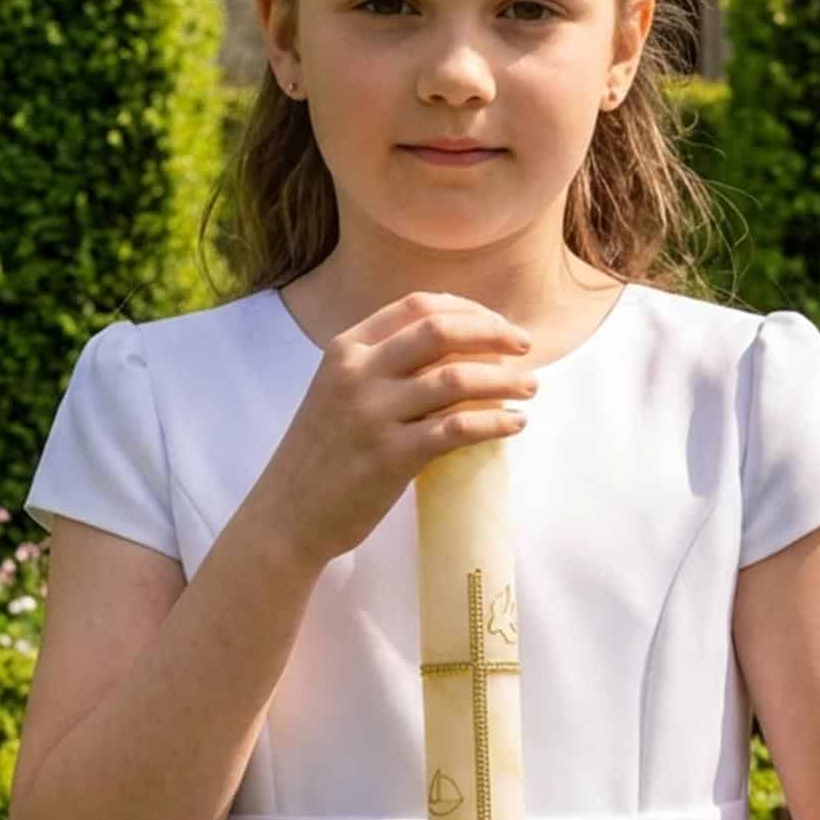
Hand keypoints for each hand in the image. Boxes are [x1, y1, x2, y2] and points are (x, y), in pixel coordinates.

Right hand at [251, 289, 538, 569]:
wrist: (288, 513)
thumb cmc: (323, 453)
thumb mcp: (339, 390)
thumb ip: (383, 364)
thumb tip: (455, 347)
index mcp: (347, 349)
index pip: (418, 306)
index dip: (468, 309)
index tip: (498, 326)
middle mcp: (358, 373)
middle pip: (441, 330)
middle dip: (493, 332)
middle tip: (524, 348)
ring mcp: (373, 414)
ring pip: (457, 378)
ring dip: (505, 380)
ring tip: (530, 388)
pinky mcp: (391, 457)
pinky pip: (458, 428)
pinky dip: (495, 423)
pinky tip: (515, 424)